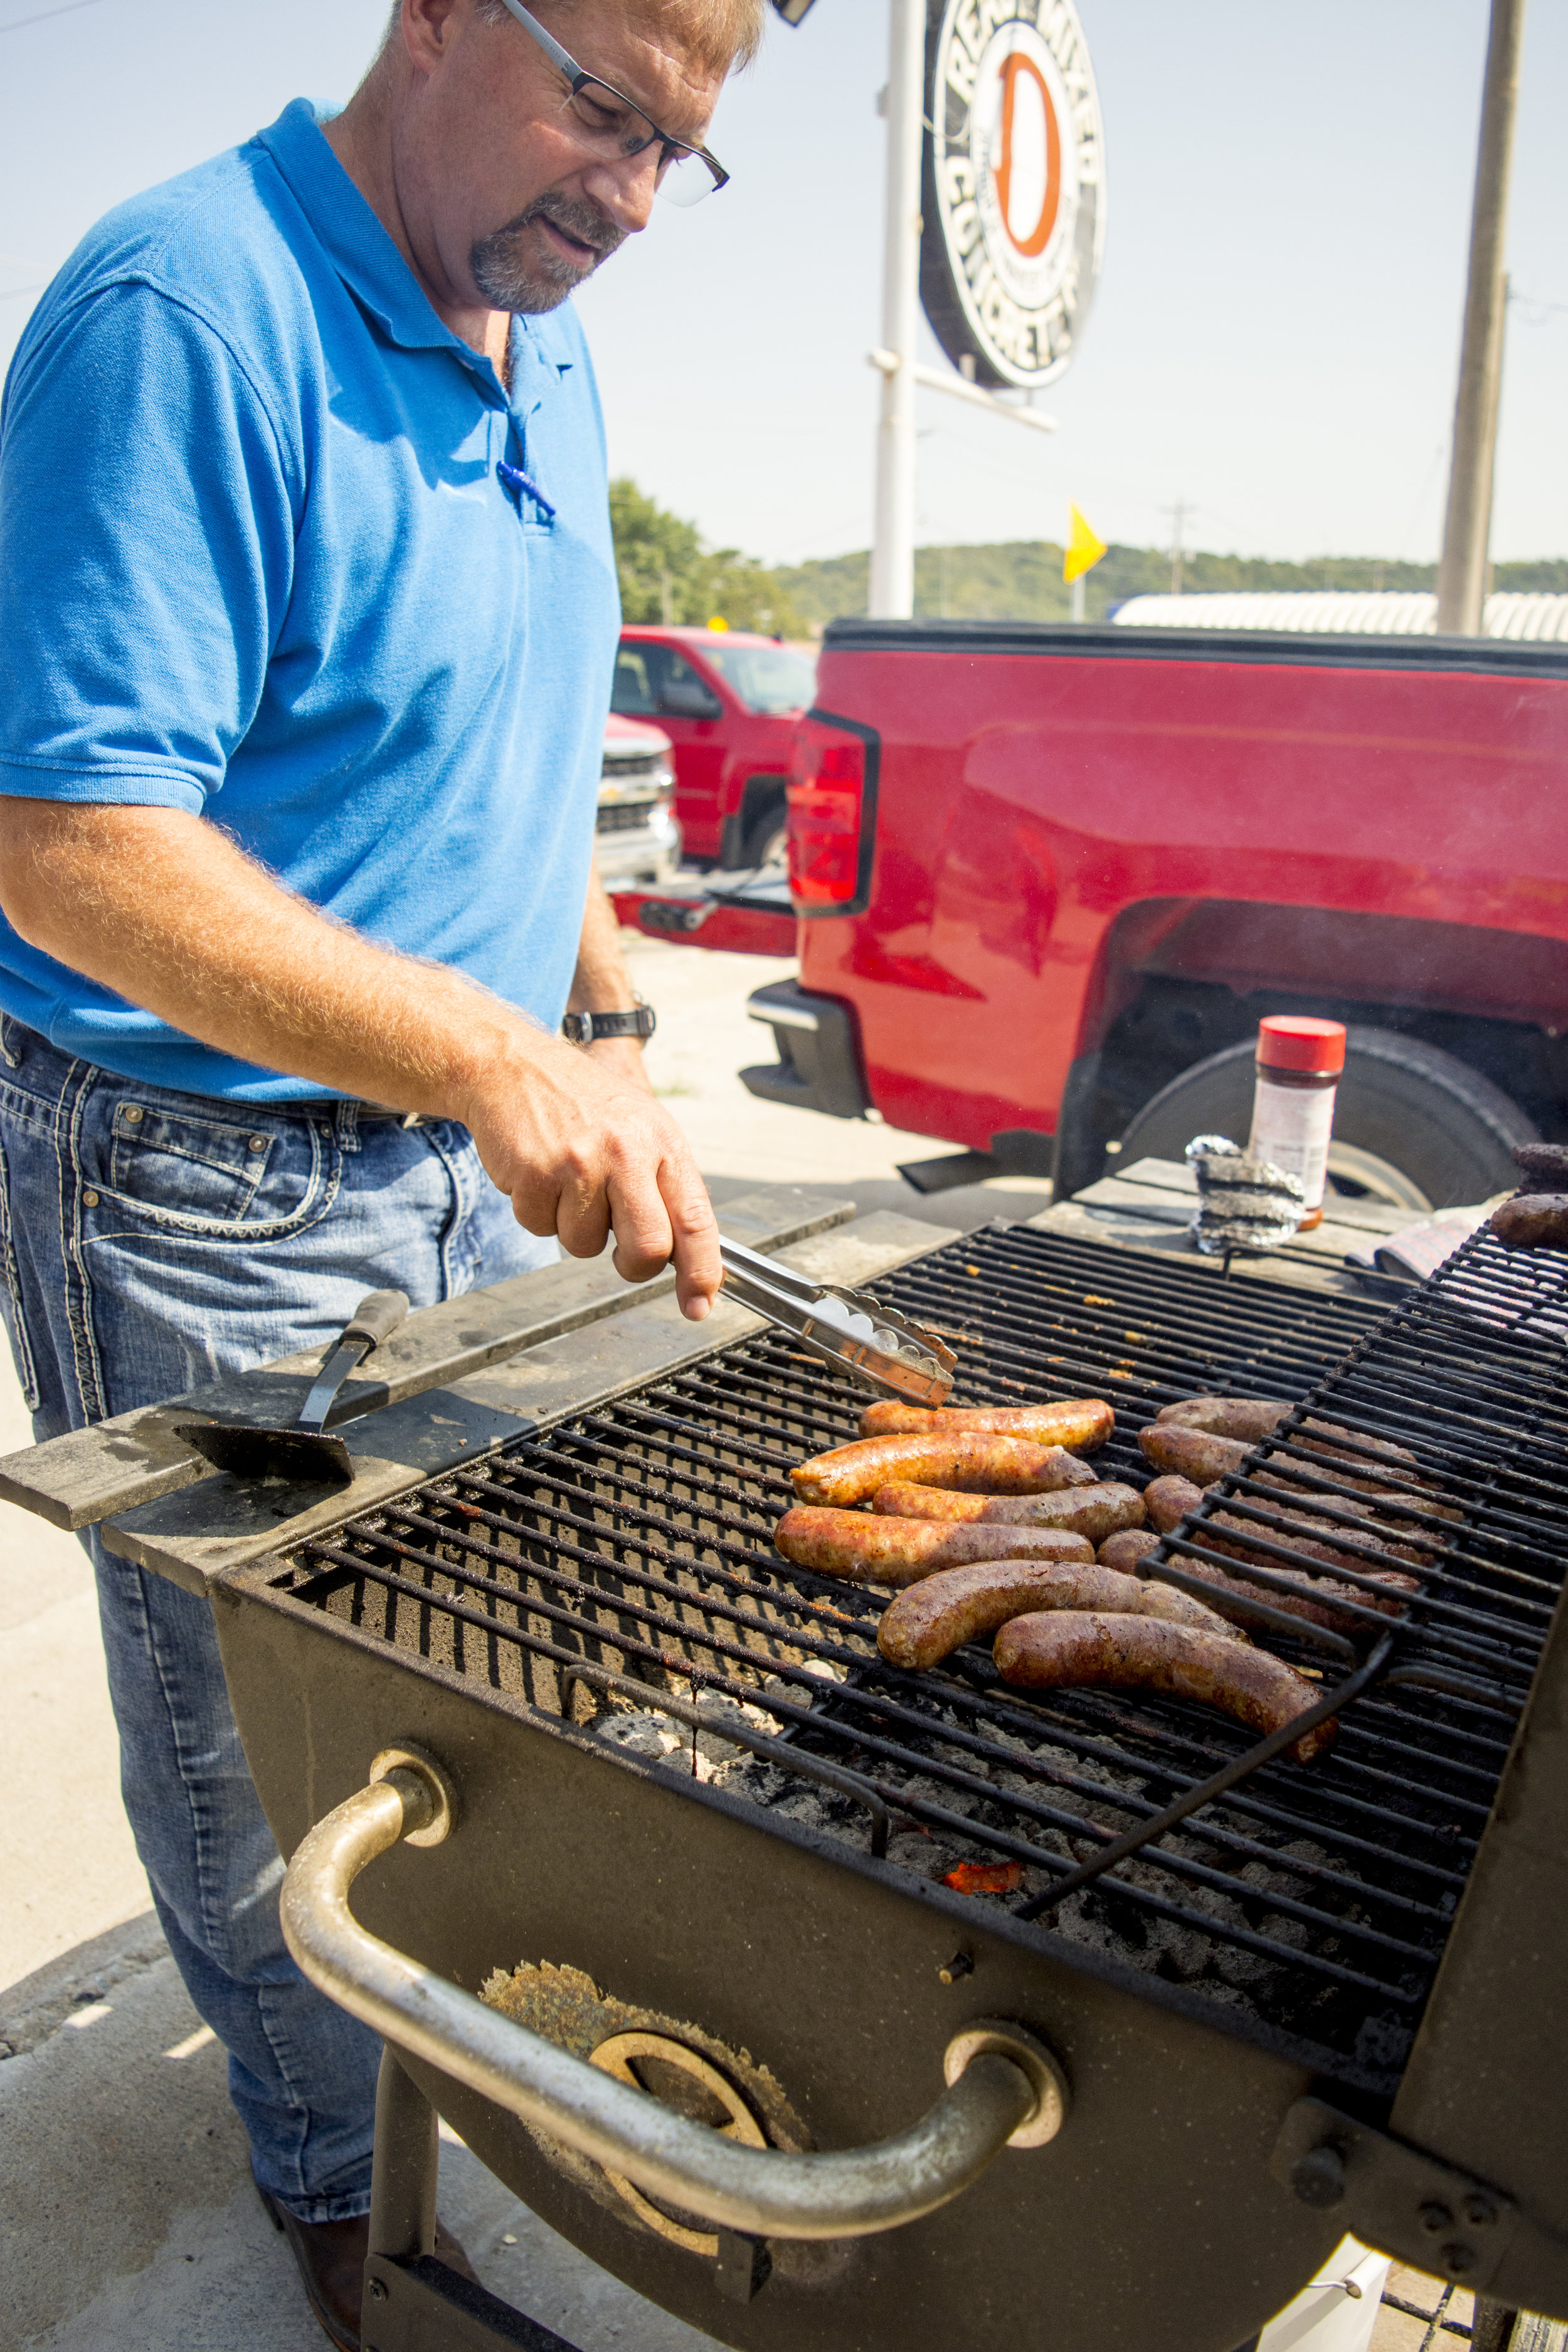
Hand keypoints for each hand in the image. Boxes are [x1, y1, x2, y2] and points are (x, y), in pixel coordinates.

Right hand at [458, 1027, 719, 1320]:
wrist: (511, 1067)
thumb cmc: (582, 1103)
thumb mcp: (641, 1128)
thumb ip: (665, 1186)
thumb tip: (687, 1253)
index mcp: (662, 1142)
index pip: (695, 1219)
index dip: (702, 1270)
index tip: (699, 1304)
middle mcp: (626, 1152)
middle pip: (646, 1249)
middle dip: (633, 1265)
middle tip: (619, 1250)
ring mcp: (579, 1163)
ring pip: (585, 1246)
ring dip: (574, 1229)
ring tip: (569, 1182)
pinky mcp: (535, 1174)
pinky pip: (540, 1229)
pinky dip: (538, 1214)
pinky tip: (540, 1174)